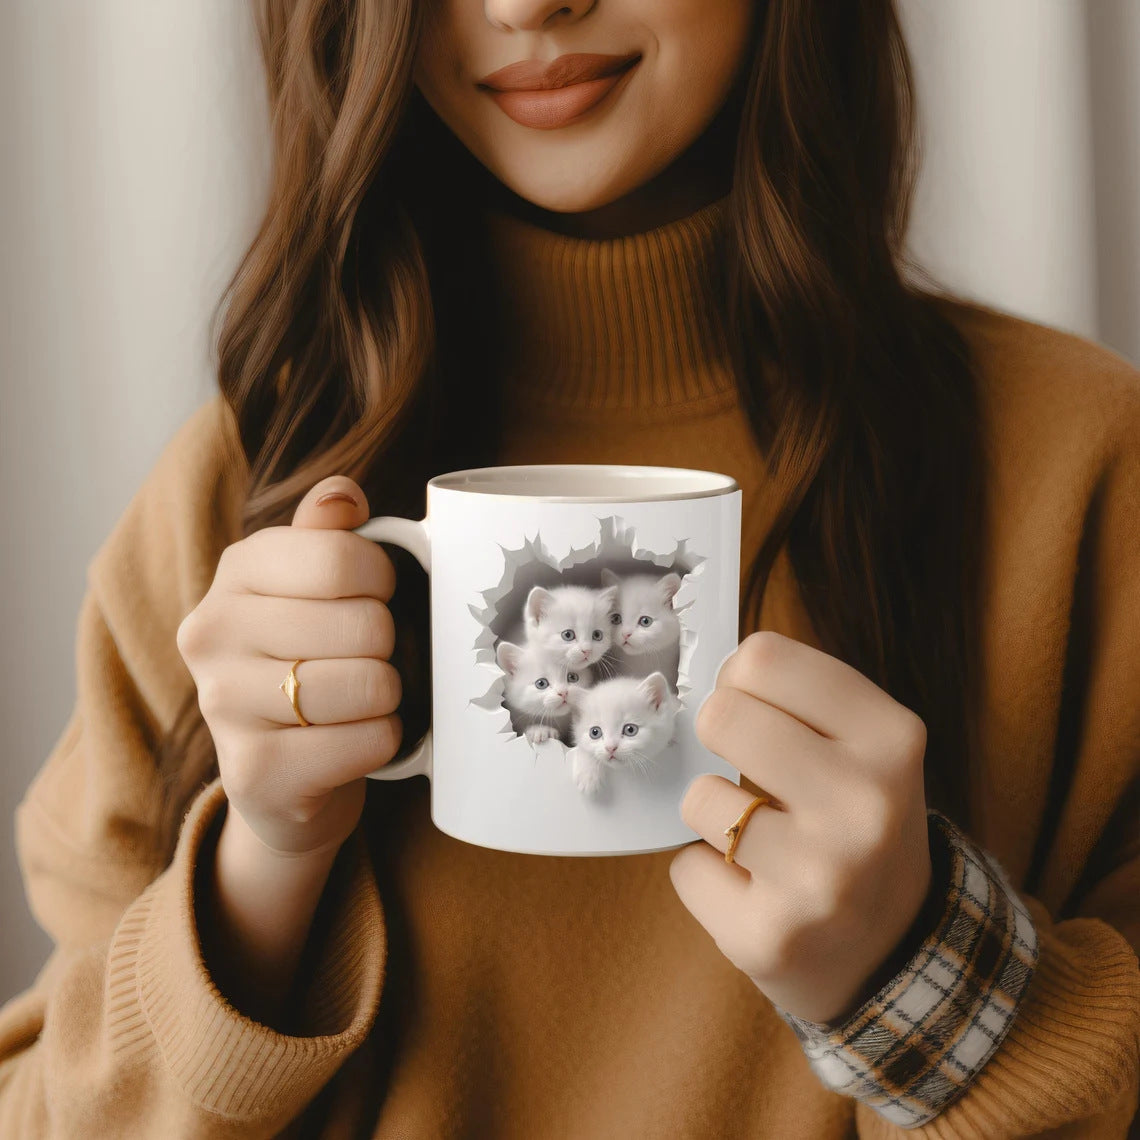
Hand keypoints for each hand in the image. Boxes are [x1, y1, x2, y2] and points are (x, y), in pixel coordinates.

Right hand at [176, 475, 402, 859]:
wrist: (282, 775)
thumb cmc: (311, 662)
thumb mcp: (316, 588)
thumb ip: (327, 535)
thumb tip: (344, 495)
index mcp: (235, 571)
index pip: (343, 557)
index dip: (383, 580)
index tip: (374, 596)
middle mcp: (211, 632)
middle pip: (365, 624)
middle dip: (388, 645)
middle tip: (366, 659)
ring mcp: (222, 705)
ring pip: (369, 685)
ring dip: (387, 696)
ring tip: (362, 700)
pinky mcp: (254, 772)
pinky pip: (368, 742)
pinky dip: (383, 740)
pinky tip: (355, 739)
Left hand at [670, 631, 932, 1025]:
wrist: (894, 946)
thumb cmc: (855, 818)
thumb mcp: (865, 744)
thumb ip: (798, 698)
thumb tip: (706, 674)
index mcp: (890, 738)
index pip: (763, 658)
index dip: (741, 681)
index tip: (755, 707)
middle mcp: (864, 805)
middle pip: (721, 715)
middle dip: (720, 738)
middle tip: (749, 769)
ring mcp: (819, 877)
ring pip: (697, 797)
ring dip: (713, 814)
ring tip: (759, 837)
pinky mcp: (771, 936)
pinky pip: (686, 869)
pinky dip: (708, 875)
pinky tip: (753, 887)